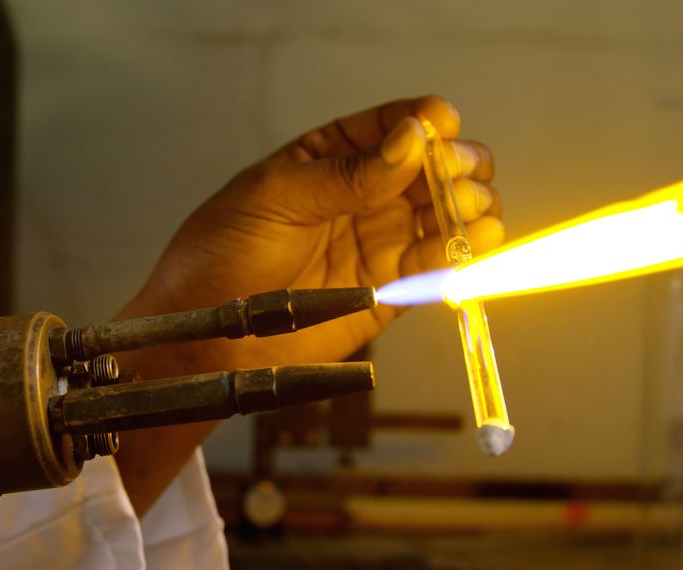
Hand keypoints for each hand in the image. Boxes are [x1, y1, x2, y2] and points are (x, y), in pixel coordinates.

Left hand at [113, 96, 502, 514]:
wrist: (209, 335)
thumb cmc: (223, 254)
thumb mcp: (276, 197)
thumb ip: (346, 173)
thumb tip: (412, 141)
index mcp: (330, 157)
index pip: (391, 126)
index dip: (425, 121)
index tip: (443, 125)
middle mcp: (365, 195)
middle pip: (433, 168)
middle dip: (456, 164)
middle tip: (456, 175)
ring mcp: (382, 241)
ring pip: (449, 214)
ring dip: (470, 206)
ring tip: (466, 211)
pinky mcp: (394, 291)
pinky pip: (442, 266)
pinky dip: (467, 254)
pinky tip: (473, 244)